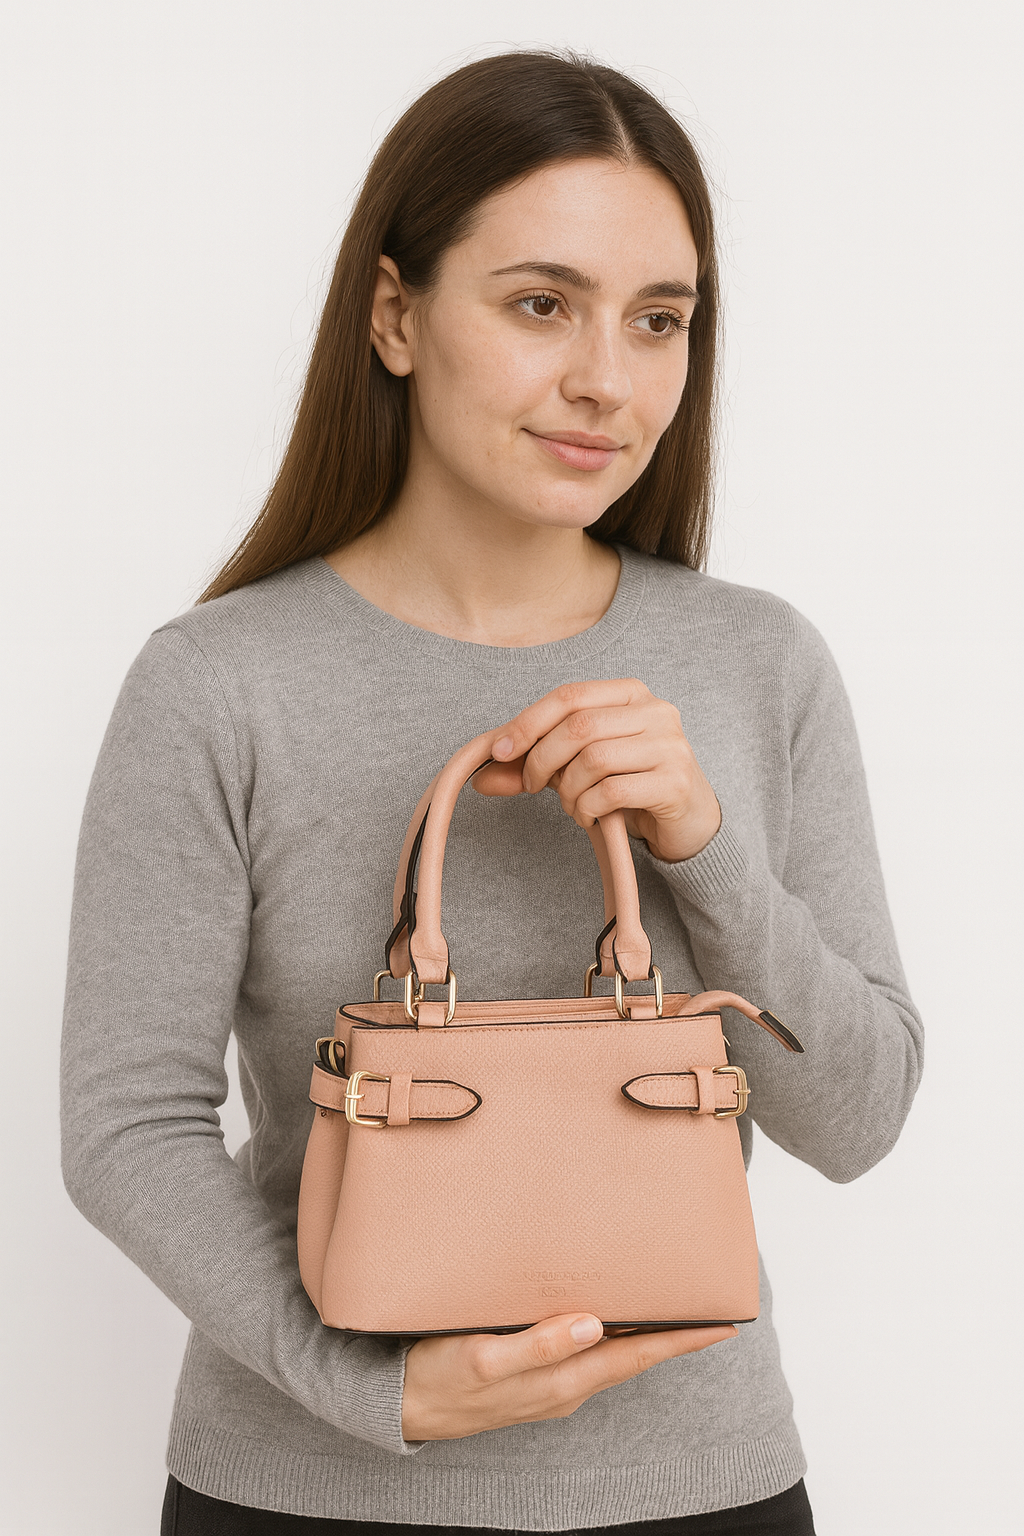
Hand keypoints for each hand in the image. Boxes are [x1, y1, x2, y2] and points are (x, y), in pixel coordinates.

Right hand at [401, 1312, 735, 1440]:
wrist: (399, 1405)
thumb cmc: (439, 1378)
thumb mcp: (484, 1359)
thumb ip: (536, 1345)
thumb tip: (590, 1325)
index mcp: (562, 1380)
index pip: (635, 1355)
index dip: (678, 1340)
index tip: (720, 1324)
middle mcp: (565, 1385)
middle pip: (631, 1356)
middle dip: (673, 1334)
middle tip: (709, 1307)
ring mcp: (550, 1384)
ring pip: (610, 1355)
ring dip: (643, 1334)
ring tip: (671, 1307)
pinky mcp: (532, 1375)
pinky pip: (584, 1354)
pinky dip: (608, 1335)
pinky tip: (606, 1316)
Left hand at [473, 680, 720, 863]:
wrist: (689, 819)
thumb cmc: (631, 783)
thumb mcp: (581, 767)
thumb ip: (536, 766)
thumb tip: (481, 777)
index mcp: (630, 693)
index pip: (569, 696)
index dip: (528, 722)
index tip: (499, 751)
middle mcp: (655, 711)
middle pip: (578, 727)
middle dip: (542, 760)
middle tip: (533, 786)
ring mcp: (669, 745)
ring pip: (593, 760)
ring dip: (569, 791)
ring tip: (572, 806)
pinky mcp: (674, 782)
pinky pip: (612, 791)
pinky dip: (588, 808)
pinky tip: (591, 817)